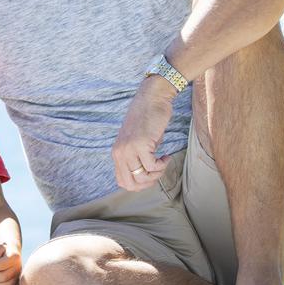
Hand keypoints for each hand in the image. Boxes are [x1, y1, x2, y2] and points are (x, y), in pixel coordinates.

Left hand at [111, 76, 175, 190]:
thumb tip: (144, 178)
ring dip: (157, 174)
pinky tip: (166, 155)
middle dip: (149, 183)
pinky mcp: (141, 144)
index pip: (123, 182)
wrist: (152, 99)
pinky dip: (163, 164)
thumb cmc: (148, 121)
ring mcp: (129, 149)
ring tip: (163, 162)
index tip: (151, 174)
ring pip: (142, 177)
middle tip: (159, 171)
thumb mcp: (137, 144)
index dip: (140, 184)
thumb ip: (136, 159)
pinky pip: (152, 166)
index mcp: (117, 153)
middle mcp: (119, 153)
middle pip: (131, 184)